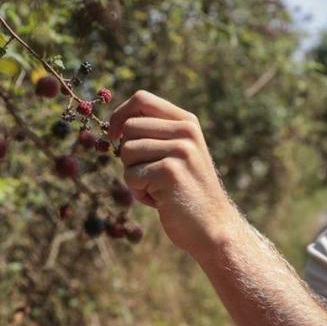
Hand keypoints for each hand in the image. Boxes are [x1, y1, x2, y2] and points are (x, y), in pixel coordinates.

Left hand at [109, 90, 244, 256]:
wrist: (212, 226)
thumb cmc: (186, 191)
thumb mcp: (178, 153)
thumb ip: (155, 134)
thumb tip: (116, 123)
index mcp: (187, 122)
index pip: (142, 99)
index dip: (120, 115)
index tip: (114, 135)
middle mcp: (186, 132)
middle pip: (129, 127)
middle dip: (128, 154)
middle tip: (148, 174)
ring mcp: (180, 151)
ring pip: (127, 151)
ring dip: (133, 175)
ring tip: (156, 188)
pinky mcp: (170, 172)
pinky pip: (131, 175)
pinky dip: (138, 192)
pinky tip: (160, 200)